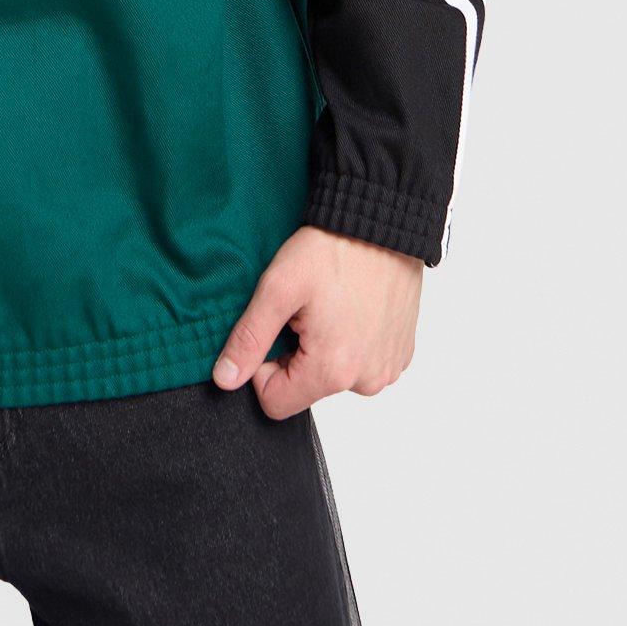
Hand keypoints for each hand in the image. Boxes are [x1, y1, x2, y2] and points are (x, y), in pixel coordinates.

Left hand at [210, 225, 422, 419]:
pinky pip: (362, 363)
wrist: (382, 223)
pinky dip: (351, 341)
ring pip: (334, 376)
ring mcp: (388, 370)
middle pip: (306, 389)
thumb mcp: (278, 289)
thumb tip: (225, 379)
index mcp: (333, 372)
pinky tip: (352, 307)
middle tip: (304, 310)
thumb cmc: (332, 251)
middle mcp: (367, 382)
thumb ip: (249, 339)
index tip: (274, 327)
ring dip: (324, 348)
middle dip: (295, 354)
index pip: (275, 402)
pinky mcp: (402, 354)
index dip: (262, 367)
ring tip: (330, 305)